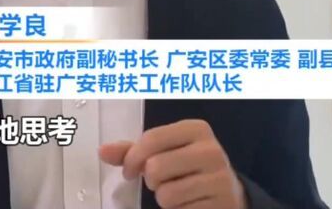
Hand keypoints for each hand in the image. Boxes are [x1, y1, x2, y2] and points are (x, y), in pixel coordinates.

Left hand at [100, 120, 246, 208]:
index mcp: (197, 129)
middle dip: (150, 180)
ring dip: (163, 198)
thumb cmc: (188, 165)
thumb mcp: (165, 150)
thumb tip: (102, 151)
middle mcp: (212, 151)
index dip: (132, 158)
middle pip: (155, 168)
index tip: (129, 170)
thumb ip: (133, 150)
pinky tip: (188, 203)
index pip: (151, 139)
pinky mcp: (221, 204)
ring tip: (176, 192)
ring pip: (166, 194)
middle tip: (159, 181)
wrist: (229, 191)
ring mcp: (220, 179)